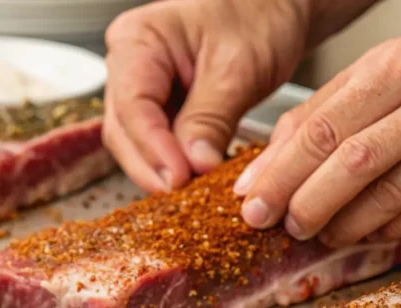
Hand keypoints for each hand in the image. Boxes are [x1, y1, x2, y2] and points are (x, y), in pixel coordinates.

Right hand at [102, 0, 309, 192]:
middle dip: (152, 166)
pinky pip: (158, 144)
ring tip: (191, 193)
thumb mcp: (238, 68)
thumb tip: (193, 164)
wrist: (275, 12)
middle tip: (181, 196)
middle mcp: (130, 64)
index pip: (133, 105)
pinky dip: (175, 164)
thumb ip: (211, 117)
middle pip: (124, 129)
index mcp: (138, 40)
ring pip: (136, 143)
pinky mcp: (161, 109)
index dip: (153, 148)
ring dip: (161, 170)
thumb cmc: (257, 18)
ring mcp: (142, 88)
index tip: (179, 178)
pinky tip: (194, 181)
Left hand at [234, 8, 400, 245]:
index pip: (323, 124)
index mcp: (400, 62)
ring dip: (342, 222)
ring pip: (387, 194)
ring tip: (317, 231)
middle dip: (302, 200)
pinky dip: (386, 227)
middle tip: (275, 223)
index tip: (250, 197)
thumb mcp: (398, 61)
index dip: (279, 168)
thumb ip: (336, 105)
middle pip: (350, 162)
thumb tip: (275, 157)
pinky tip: (364, 231)